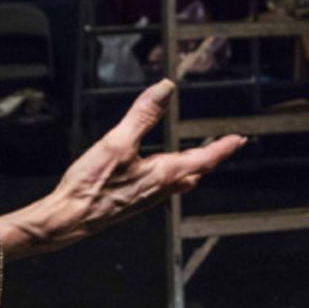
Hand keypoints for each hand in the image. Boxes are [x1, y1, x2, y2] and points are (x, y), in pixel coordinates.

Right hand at [0, 80, 244, 259]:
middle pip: (194, 172)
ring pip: (179, 183)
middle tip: (223, 148)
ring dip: (192, 169)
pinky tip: (158, 175)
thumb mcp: (118, 142)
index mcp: (163, 174)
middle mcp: (159, 189)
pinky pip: (162, 188)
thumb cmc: (92, 186)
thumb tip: (165, 89)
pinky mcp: (132, 202)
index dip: (222, 147)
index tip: (238, 139)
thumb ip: (143, 115)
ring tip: (197, 160)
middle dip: (209, 158)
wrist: (70, 218)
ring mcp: (146, 198)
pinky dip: (171, 177)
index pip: (203, 159)